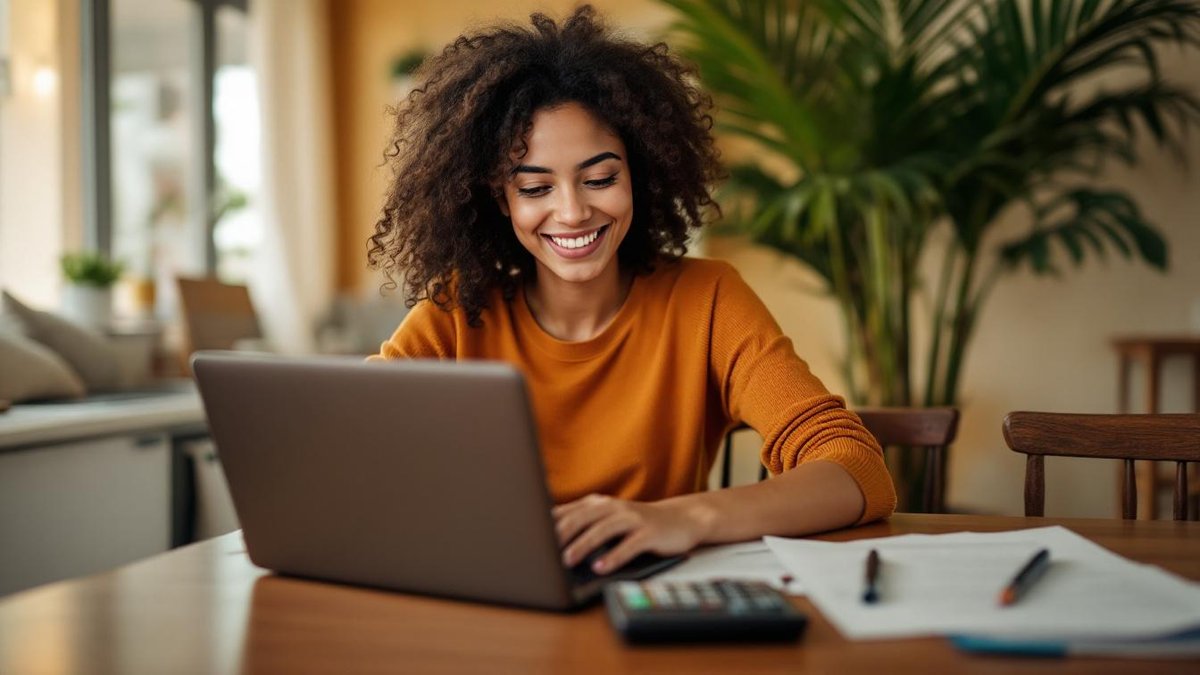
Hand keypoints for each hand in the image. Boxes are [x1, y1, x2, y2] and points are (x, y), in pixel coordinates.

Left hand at [552, 494, 709, 574]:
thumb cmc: (638, 524)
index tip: (530, 539)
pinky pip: (629, 545)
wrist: (681, 519)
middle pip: (582, 518)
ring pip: (603, 530)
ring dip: (584, 545)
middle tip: (543, 551)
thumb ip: (583, 525)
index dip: (547, 525)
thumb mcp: (608, 520)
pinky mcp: (649, 532)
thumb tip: (548, 540)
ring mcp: (632, 518)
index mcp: (598, 504)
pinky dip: (614, 557)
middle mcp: (613, 507)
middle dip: (561, 534)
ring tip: (568, 560)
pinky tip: (601, 568)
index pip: (567, 512)